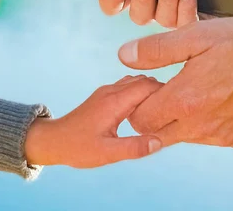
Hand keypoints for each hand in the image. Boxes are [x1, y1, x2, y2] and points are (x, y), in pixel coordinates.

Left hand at [24, 75, 163, 167]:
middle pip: (144, 80)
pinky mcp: (104, 95)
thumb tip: (159, 141)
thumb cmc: (78, 147)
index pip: (148, 86)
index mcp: (114, 102)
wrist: (53, 140)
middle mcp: (111, 91)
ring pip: (136, 82)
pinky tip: (146, 111)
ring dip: (151, 92)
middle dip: (162, 91)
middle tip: (174, 108)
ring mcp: (107, 91)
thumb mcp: (107, 153)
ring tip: (163, 110)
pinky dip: (141, 94)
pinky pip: (128, 87)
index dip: (166, 92)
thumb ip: (134, 148)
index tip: (179, 104)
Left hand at [116, 17, 232, 147]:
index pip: (140, 117)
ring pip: (180, 136)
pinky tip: (216, 98)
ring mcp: (220, 137)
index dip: (140, 98)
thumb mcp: (197, 36)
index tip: (153, 81)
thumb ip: (156, 49)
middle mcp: (201, 126)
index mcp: (187, 100)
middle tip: (170, 86)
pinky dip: (202, 122)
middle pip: (155, 132)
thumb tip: (124, 56)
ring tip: (197, 88)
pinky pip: (206, 137)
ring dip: (178, 118)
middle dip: (153, 112)